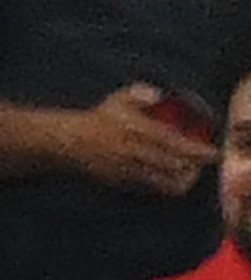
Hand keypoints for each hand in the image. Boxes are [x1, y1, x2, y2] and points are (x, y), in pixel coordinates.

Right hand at [71, 86, 215, 197]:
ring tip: (190, 176)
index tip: (210, 152)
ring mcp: (126, 168)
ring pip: (160, 180)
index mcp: (136, 130)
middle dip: (191, 167)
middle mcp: (133, 151)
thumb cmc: (99, 118)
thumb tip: (161, 96)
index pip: (172, 143)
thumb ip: (142, 93)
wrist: (70, 141)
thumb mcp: (119, 98)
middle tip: (202, 164)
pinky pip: (146, 186)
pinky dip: (162, 185)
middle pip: (170, 164)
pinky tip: (170, 182)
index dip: (194, 150)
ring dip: (178, 180)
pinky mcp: (119, 180)